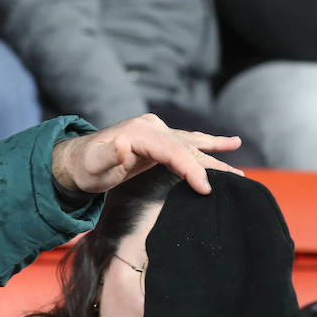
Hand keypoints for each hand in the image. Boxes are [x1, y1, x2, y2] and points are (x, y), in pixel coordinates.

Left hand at [51, 113, 242, 195]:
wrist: (77, 160)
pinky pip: (187, 143)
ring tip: (240, 152)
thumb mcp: (92, 164)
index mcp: (140, 133)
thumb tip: (123, 146)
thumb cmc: (85, 166)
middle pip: (188, 147)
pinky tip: (229, 143)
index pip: (173, 151)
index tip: (205, 188)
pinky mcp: (159, 140)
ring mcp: (157, 132)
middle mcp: (152, 128)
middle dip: (212, 164)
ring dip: (216, 151)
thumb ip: (108, 154)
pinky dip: (208, 143)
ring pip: (192, 144)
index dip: (191, 169)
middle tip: (238, 180)